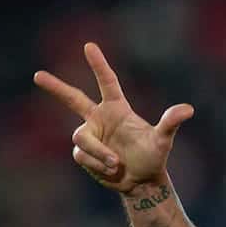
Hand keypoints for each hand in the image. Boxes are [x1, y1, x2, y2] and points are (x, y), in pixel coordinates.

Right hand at [33, 42, 193, 192]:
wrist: (141, 181)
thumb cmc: (153, 156)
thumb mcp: (162, 140)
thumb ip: (170, 123)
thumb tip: (188, 109)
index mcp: (117, 108)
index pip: (106, 82)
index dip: (98, 64)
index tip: (89, 46)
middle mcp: (99, 118)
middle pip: (72, 99)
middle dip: (55, 88)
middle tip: (37, 75)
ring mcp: (90, 135)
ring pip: (81, 139)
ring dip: (99, 153)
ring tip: (117, 164)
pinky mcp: (83, 153)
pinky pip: (83, 155)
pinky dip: (98, 164)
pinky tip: (111, 169)